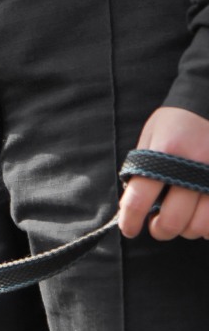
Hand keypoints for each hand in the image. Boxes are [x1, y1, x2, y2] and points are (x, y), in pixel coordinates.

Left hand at [118, 107, 208, 239]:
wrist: (208, 101)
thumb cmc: (175, 124)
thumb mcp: (149, 140)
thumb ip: (140, 174)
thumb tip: (132, 211)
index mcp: (166, 152)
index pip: (138, 202)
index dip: (129, 223)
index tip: (130, 229)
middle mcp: (195, 163)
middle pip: (172, 221)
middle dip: (160, 229)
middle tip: (158, 223)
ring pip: (201, 226)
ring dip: (187, 229)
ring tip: (183, 218)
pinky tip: (202, 214)